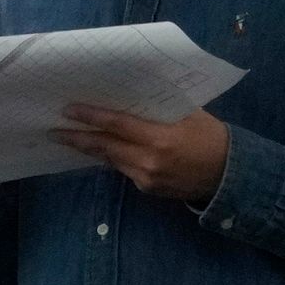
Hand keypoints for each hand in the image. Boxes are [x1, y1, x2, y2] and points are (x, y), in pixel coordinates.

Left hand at [53, 103, 229, 203]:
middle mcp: (148, 161)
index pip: (116, 125)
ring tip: (71, 137)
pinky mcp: (147, 189)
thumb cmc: (211, 137)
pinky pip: (124, 169)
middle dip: (77, 138)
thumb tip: (129, 95)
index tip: (68, 111)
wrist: (230, 175)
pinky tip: (103, 150)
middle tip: (54, 130)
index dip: (90, 118)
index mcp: (160, 138)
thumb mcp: (189, 114)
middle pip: (104, 146)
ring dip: (92, 148)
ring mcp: (146, 178)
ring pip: (111, 159)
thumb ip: (159, 108)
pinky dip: (114, 158)